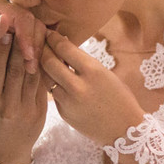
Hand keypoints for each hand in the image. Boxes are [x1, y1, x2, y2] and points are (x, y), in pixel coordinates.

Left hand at [0, 0, 44, 99]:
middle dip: (36, 46)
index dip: (27, 36)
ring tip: (31, 71)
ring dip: (40, 54)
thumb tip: (5, 19)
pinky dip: (41, 60)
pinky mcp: (26, 45)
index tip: (27, 56)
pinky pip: (41, 49)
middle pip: (36, 25)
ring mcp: (20, 30)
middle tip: (31, 67)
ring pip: (42, 37)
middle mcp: (11, 16)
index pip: (22, 17)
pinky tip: (35, 72)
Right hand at [0, 32, 49, 163]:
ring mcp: (25, 110)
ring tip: (35, 34)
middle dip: (18, 46)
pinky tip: (46, 52)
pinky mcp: (40, 113)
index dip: (0, 50)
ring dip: (34, 52)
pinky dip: (44, 68)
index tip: (4, 31)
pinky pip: (43, 86)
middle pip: (15, 70)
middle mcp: (7, 107)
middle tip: (21, 25)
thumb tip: (1, 48)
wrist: (7, 152)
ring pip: (31, 76)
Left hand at [40, 31, 144, 145]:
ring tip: (44, 59)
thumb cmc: (120, 98)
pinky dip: (52, 84)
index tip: (49, 33)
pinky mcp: (63, 113)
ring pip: (45, 78)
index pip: (63, 48)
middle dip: (42, 49)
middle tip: (40, 43)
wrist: (124, 130)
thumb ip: (84, 62)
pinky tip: (55, 78)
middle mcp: (78, 85)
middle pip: (48, 61)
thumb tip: (64, 47)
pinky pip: (53, 93)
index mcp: (92, 71)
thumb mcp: (105, 74)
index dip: (52, 38)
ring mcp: (68, 101)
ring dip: (43, 67)